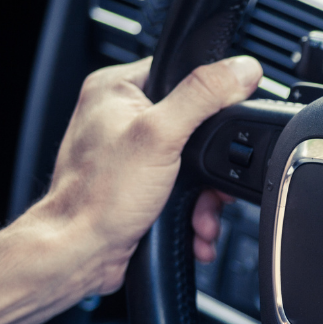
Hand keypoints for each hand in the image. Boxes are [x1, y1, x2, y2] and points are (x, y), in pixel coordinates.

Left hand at [23, 56, 261, 295]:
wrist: (80, 254)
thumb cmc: (97, 197)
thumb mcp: (160, 135)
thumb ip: (203, 96)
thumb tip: (241, 68)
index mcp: (116, 88)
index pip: (181, 72)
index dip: (210, 98)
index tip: (222, 124)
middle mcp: (120, 116)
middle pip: (193, 123)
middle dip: (209, 165)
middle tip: (210, 182)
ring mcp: (128, 152)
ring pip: (191, 161)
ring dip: (205, 194)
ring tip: (201, 214)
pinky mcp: (137, 183)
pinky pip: (181, 187)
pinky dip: (193, 209)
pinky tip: (193, 224)